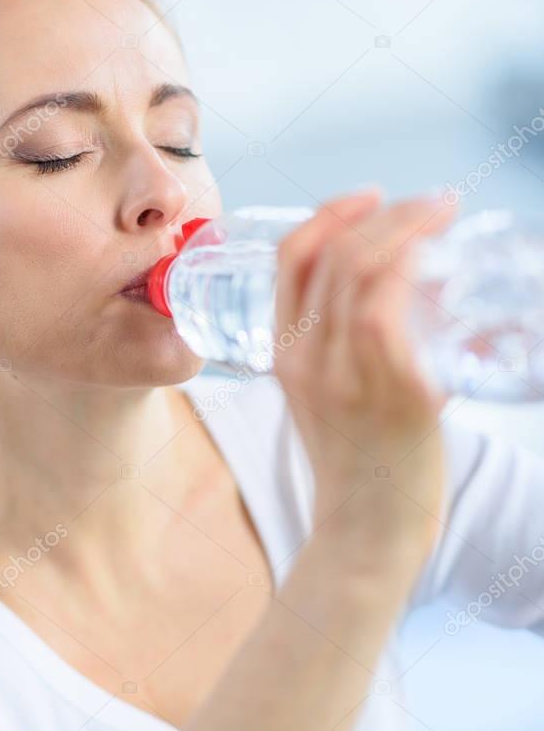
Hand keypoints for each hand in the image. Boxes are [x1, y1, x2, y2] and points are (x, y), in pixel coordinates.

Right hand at [273, 189, 457, 575]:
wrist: (365, 535)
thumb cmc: (358, 468)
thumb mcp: (325, 401)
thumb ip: (343, 351)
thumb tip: (402, 295)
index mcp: (285, 355)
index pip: (292, 258)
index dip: (331, 212)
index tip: (370, 196)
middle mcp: (307, 358)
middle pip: (337, 252)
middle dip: (388, 210)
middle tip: (431, 203)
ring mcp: (347, 375)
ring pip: (366, 269)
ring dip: (412, 227)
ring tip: (445, 215)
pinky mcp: (396, 393)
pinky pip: (395, 310)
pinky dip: (419, 270)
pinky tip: (444, 261)